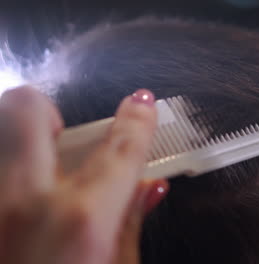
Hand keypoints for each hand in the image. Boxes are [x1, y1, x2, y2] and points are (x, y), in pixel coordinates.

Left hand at [0, 87, 167, 263]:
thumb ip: (130, 223)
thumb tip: (148, 188)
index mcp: (80, 219)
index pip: (120, 147)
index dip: (138, 119)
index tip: (142, 104)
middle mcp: (27, 203)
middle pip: (25, 109)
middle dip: (47, 107)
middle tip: (65, 130)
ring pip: (2, 131)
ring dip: (25, 138)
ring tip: (45, 166)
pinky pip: (2, 167)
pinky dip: (15, 167)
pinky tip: (31, 198)